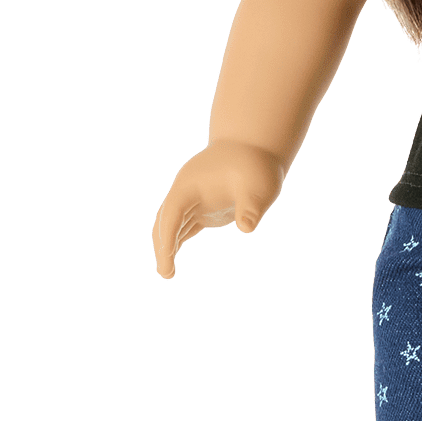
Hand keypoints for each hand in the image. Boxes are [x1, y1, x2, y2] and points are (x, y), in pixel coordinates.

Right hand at [151, 140, 284, 278]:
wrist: (254, 147)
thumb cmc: (256, 165)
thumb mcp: (258, 185)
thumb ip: (252, 207)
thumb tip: (247, 228)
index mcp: (191, 184)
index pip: (172, 212)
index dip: (168, 235)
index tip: (167, 256)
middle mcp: (186, 192)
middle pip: (165, 220)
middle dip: (162, 246)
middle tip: (166, 273)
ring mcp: (194, 201)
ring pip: (171, 225)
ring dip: (167, 247)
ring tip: (168, 273)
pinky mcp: (204, 209)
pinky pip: (183, 227)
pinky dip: (177, 242)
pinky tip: (171, 260)